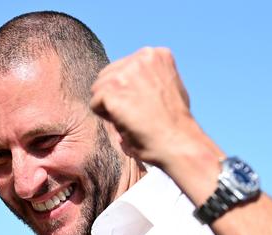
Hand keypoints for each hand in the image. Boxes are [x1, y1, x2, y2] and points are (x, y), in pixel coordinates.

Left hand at [90, 47, 214, 168]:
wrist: (177, 142)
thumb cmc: (176, 124)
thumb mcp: (171, 87)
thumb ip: (153, 76)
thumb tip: (136, 81)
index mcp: (155, 54)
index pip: (123, 67)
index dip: (129, 90)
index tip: (147, 104)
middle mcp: (140, 57)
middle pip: (107, 75)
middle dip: (115, 96)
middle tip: (137, 114)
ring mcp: (125, 72)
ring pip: (98, 89)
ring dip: (109, 107)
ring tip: (133, 117)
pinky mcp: (112, 89)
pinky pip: (94, 104)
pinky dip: (106, 118)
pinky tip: (126, 122)